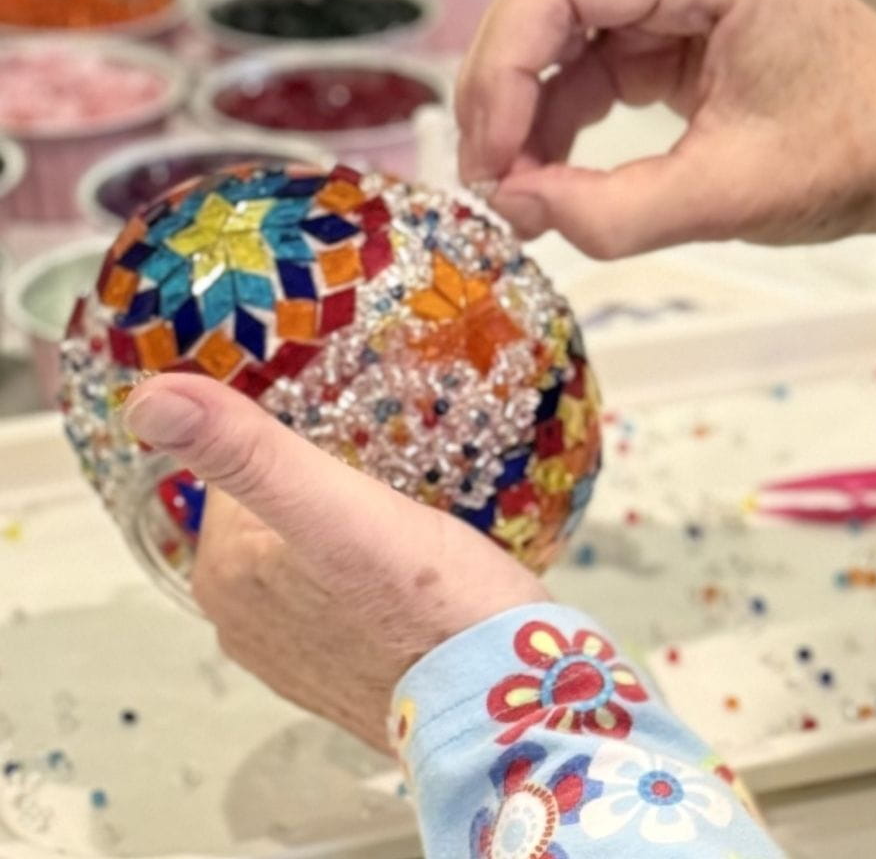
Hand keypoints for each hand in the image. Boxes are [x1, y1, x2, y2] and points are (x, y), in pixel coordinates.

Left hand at [123, 374, 546, 752]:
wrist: (499, 704)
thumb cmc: (428, 599)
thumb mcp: (339, 506)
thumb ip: (248, 451)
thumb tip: (149, 398)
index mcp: (225, 572)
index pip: (245, 472)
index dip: (305, 452)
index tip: (357, 455)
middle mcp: (240, 622)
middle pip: (276, 513)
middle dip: (324, 491)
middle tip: (387, 489)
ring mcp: (290, 658)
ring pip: (308, 556)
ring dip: (346, 533)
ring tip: (405, 531)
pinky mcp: (340, 680)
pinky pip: (337, 600)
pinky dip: (365, 579)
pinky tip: (411, 578)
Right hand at [457, 0, 875, 267]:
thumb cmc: (855, 152)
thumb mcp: (730, 195)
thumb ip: (612, 213)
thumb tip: (512, 208)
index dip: (500, 76)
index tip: (489, 166)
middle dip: (503, 96)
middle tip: (491, 187)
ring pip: (550, 26)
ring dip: (524, 109)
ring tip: (517, 192)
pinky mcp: (665, 6)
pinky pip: (582, 50)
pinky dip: (556, 112)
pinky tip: (548, 174)